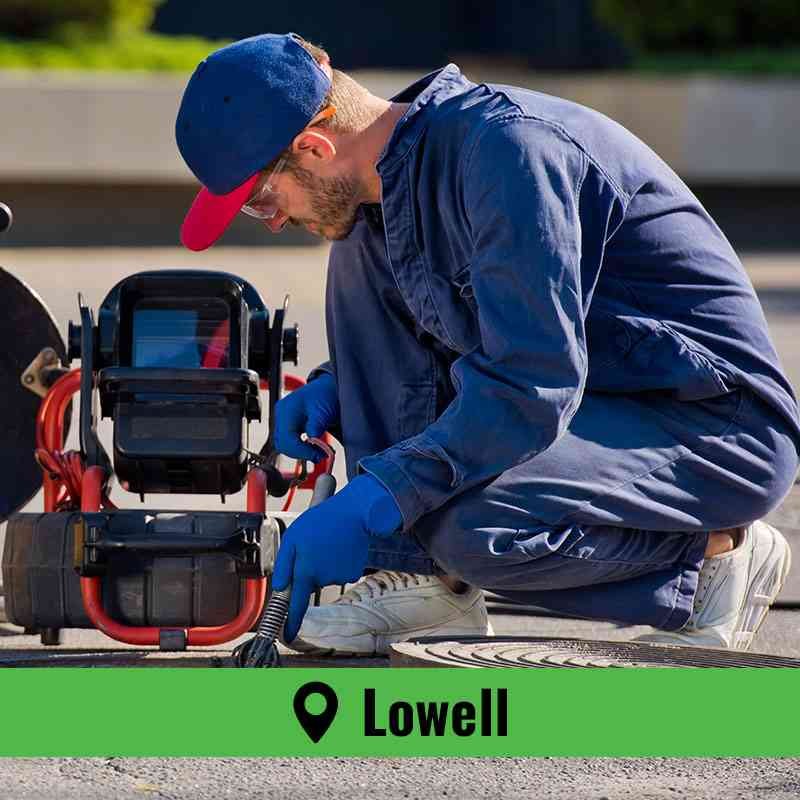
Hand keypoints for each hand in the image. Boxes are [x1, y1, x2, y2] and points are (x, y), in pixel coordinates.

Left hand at [272, 474, 402, 641]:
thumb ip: (283, 565)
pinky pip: (340, 573)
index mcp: (306, 570)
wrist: (353, 513)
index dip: (292, 622)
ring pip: (326, 577)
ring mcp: (341, 576)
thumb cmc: (320, 522)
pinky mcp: (354, 572)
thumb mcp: (292, 538)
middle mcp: (324, 577)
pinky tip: (340, 547)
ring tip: (328, 543)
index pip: (297, 604)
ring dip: (325, 564)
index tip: (289, 635)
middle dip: (310, 569)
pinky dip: (338, 562)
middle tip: (313, 546)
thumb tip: (280, 588)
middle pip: (312, 583)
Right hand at [274, 373, 338, 462]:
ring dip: (300, 452)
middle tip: (319, 456)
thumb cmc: (325, 394)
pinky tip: (312, 448)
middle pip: (282, 444)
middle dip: (300, 453)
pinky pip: (288, 442)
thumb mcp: (324, 409)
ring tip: (317, 452)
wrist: (327, 389)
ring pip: (284, 445)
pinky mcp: (287, 425)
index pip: (286, 437)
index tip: (316, 455)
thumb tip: (313, 441)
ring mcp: (282, 420)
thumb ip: (316, 426)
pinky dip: (300, 448)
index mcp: (287, 409)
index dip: (301, 450)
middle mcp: (281, 415)